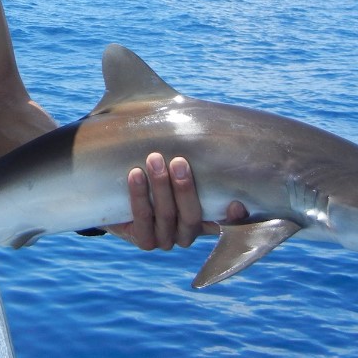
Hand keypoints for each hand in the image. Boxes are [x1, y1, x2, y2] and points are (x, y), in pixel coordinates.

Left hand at [107, 153, 246, 249]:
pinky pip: (142, 219)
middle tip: (178, 161)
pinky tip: (135, 174)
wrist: (122, 197)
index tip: (236, 202)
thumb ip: (192, 151)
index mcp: (205, 218)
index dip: (234, 217)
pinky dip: (139, 196)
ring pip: (167, 216)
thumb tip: (201, 118)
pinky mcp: (143, 240)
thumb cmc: (157, 171)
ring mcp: (166, 239)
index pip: (225, 222)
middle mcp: (188, 232)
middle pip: (192, 217)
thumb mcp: (176, 163)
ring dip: (161, 187)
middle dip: (185, 189)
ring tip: (154, 159)